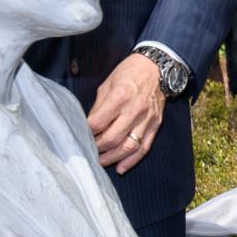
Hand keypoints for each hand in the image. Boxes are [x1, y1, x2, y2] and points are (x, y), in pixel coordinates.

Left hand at [89, 54, 167, 171]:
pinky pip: (144, 147)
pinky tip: (121, 167)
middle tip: (88, 150)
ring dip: (112, 158)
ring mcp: (147, 119)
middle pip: (112, 138)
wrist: (157, 68)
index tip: (80, 135)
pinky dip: (132, 160)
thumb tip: (89, 126)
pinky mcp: (155, 126)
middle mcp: (135, 110)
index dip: (86, 132)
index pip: (98, 123)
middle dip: (97, 148)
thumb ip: (98, 107)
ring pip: (128, 146)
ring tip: (100, 162)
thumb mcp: (107, 84)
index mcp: (120, 96)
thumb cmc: (129, 73)